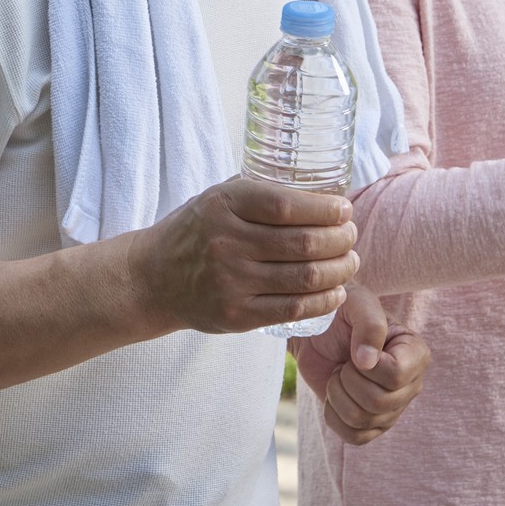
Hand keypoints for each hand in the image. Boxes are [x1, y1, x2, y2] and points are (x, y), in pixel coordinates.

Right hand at [130, 178, 357, 335]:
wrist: (153, 277)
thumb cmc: (196, 232)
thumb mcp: (217, 198)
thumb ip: (259, 193)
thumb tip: (320, 191)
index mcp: (223, 205)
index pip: (286, 205)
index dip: (324, 209)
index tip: (344, 209)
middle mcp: (226, 242)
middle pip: (303, 243)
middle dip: (340, 239)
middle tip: (350, 235)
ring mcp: (230, 281)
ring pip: (305, 277)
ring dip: (340, 270)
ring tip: (350, 261)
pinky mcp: (236, 314)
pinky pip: (294, 308)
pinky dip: (325, 300)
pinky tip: (336, 291)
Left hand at [294, 284, 427, 444]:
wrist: (315, 332)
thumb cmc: (340, 313)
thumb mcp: (356, 302)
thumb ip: (369, 324)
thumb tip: (367, 362)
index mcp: (416, 353)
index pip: (397, 375)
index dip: (368, 366)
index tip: (355, 350)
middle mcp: (411, 385)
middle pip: (378, 401)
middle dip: (347, 379)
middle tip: (344, 362)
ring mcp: (393, 409)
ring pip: (362, 420)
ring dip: (337, 394)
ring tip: (339, 375)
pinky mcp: (372, 427)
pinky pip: (353, 437)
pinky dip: (333, 415)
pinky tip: (334, 395)